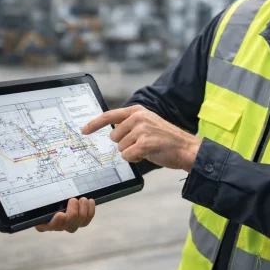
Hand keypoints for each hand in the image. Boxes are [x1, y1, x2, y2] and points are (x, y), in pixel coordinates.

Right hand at [35, 197, 94, 232]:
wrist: (55, 194)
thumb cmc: (46, 195)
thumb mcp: (41, 195)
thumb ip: (42, 196)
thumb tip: (34, 188)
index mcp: (42, 222)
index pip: (48, 226)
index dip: (56, 222)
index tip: (60, 214)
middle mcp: (56, 226)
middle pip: (68, 225)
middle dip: (73, 212)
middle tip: (73, 199)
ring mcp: (68, 225)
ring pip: (79, 223)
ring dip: (83, 210)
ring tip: (82, 199)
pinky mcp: (79, 222)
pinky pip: (86, 220)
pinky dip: (90, 211)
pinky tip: (90, 201)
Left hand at [82, 105, 200, 171]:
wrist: (186, 148)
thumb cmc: (167, 139)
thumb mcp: (149, 123)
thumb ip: (131, 124)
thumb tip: (113, 130)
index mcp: (138, 111)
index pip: (110, 115)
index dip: (94, 124)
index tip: (84, 130)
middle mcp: (138, 118)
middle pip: (114, 136)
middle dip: (124, 144)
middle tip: (141, 144)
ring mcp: (141, 130)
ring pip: (120, 148)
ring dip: (131, 152)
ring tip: (147, 149)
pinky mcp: (144, 144)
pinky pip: (127, 156)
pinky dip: (135, 159)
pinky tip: (147, 155)